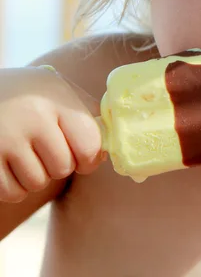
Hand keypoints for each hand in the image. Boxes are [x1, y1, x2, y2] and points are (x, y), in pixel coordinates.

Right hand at [0, 66, 104, 202]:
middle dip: (58, 164)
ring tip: (25, 153)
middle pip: (63, 167)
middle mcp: (32, 116)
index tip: (83, 157)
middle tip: (46, 149)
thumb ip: (84, 112)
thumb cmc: (27, 94)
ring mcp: (7, 138)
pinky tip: (9, 164)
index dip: (90, 159)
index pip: (89, 144)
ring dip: (35, 175)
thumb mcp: (55, 90)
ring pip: (37, 182)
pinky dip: (15, 186)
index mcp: (56, 97)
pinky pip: (13, 192)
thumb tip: (108, 148)